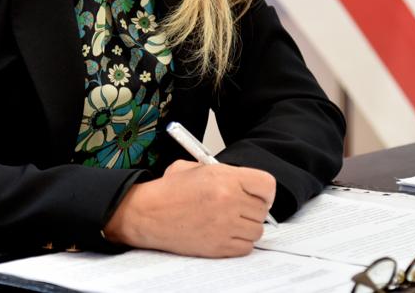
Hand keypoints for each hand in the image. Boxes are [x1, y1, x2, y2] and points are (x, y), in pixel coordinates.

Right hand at [103, 160, 275, 256]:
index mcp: (224, 178)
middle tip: (239, 208)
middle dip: (252, 209)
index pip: (266, 185)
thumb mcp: (196, 167)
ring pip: (256, 230)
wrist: (147, 213)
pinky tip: (224, 233)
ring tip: (228, 221)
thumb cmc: (168, 191)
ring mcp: (225, 226)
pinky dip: (239, 242)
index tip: (258, 195)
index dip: (264, 191)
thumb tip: (245, 184)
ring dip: (246, 227)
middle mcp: (228, 202)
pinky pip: (246, 247)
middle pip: (262, 210)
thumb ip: (224, 173)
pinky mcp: (219, 246)